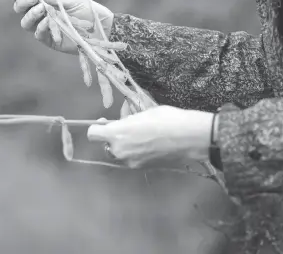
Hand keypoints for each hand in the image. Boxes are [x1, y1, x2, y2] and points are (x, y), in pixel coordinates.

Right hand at [10, 0, 113, 54]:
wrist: (102, 27)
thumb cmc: (89, 11)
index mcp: (46, 2)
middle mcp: (42, 15)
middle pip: (21, 10)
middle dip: (22, 2)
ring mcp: (45, 28)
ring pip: (26, 23)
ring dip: (31, 15)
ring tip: (41, 9)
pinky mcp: (50, 41)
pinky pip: (38, 35)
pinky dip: (41, 27)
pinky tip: (47, 21)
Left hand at [87, 105, 212, 167]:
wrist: (189, 138)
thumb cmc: (166, 119)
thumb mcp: (143, 113)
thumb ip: (128, 120)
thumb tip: (123, 122)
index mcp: (117, 134)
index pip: (93, 133)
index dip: (97, 127)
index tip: (106, 122)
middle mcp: (120, 151)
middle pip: (106, 145)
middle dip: (114, 137)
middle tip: (129, 127)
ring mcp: (131, 163)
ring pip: (120, 153)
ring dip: (126, 145)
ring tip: (143, 135)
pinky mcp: (143, 169)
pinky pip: (133, 159)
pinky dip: (137, 152)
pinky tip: (152, 144)